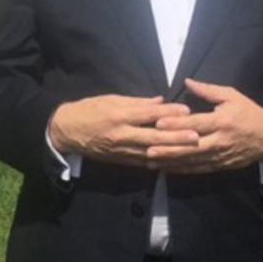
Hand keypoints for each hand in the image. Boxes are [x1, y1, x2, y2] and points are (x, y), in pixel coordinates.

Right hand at [48, 94, 196, 167]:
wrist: (66, 131)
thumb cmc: (88, 110)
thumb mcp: (110, 99)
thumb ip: (136, 102)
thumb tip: (160, 101)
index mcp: (119, 115)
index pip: (148, 114)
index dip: (168, 113)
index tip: (186, 110)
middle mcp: (121, 134)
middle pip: (153, 137)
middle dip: (176, 137)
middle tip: (196, 135)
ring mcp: (120, 150)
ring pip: (150, 152)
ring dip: (171, 152)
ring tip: (189, 150)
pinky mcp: (119, 160)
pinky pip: (141, 162)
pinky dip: (157, 162)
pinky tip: (172, 162)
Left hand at [148, 79, 262, 172]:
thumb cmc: (248, 113)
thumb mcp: (232, 96)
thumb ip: (208, 90)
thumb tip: (187, 82)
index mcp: (222, 121)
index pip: (196, 123)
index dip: (176, 124)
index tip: (157, 123)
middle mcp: (220, 140)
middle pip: (191, 146)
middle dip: (169, 148)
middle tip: (148, 149)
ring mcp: (220, 156)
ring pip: (193, 161)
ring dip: (172, 162)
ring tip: (151, 161)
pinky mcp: (220, 166)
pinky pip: (199, 169)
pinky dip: (182, 170)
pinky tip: (167, 169)